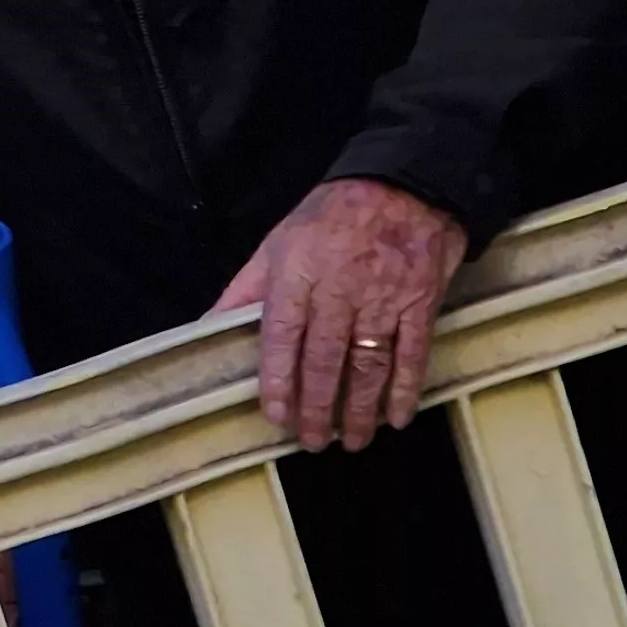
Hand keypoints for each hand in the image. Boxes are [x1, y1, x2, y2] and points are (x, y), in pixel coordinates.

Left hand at [212, 178, 470, 451]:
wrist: (404, 185)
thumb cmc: (331, 217)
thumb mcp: (277, 244)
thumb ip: (244, 290)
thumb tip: (205, 329)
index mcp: (297, 272)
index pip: (281, 335)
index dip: (277, 379)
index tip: (274, 414)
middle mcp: (339, 288)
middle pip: (325, 359)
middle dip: (317, 406)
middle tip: (312, 441)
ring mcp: (383, 298)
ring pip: (368, 365)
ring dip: (359, 410)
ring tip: (351, 441)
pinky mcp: (420, 303)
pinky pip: (412, 355)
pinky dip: (405, 390)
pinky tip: (397, 418)